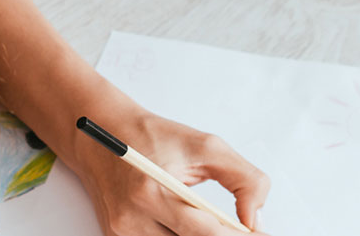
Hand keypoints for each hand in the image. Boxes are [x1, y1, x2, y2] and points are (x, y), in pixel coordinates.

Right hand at [68, 111, 272, 235]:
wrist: (101, 133)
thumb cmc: (153, 137)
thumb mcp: (206, 146)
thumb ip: (243, 180)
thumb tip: (255, 219)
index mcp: (152, 191)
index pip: (204, 232)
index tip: (258, 234)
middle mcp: (132, 218)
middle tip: (242, 230)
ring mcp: (121, 232)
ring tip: (214, 224)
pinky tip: (189, 225)